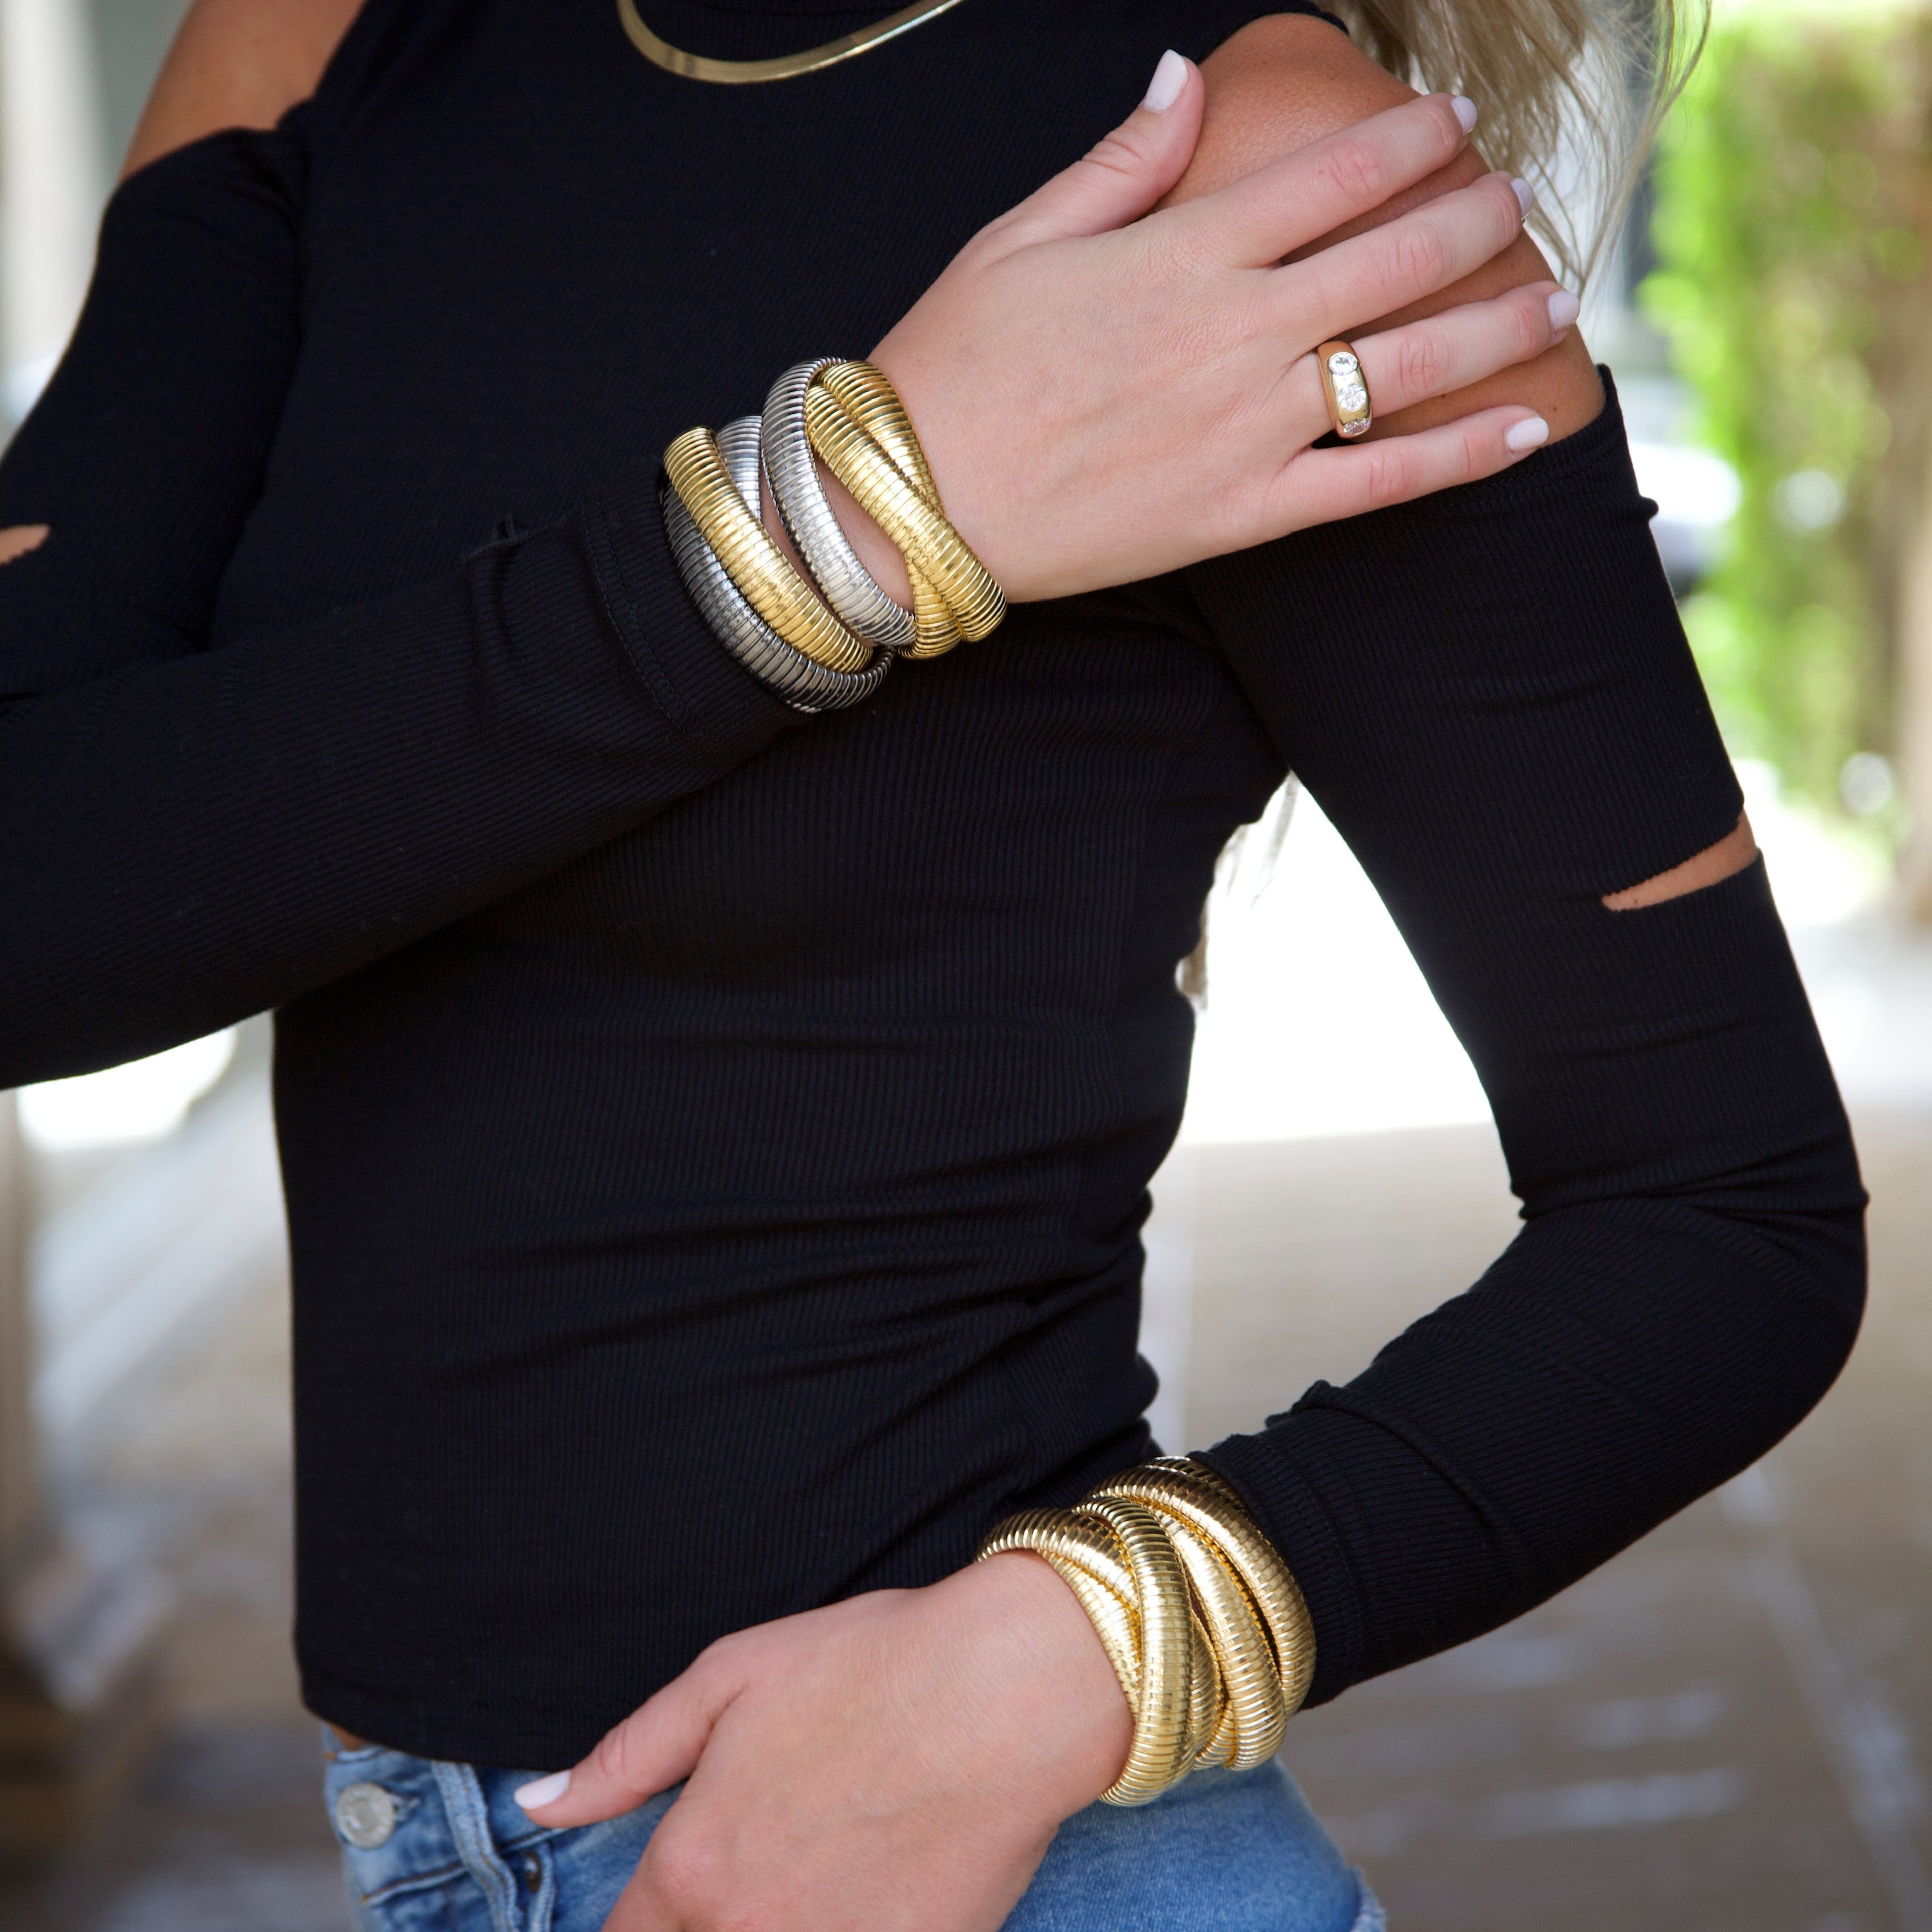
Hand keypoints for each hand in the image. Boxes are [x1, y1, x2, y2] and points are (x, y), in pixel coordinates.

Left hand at [515, 1553, 1130, 1929]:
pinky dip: (840, 1927)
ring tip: (811, 1866)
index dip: (637, 1921)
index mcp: (693, 1869)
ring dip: (773, 1919)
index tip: (671, 1893)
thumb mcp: (728, 1677)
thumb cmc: (872, 1666)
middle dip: (704, 1918)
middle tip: (759, 1856)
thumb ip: (625, 1756)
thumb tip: (542, 1805)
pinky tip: (864, 1883)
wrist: (1008, 1692)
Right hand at [813, 53, 1570, 606]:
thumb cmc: (954, 365)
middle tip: (1509, 198)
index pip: (1330, 176)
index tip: (1450, 124)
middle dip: (1468, 218)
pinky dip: (1458, 457)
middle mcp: (1234, 335)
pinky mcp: (1244, 512)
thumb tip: (1188, 76)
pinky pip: (1375, 485)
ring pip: (1405, 366)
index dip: (1406, 140)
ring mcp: (1248, 430)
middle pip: (1391, 259)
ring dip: (1493, 323)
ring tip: (1551, 296)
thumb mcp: (1020, 236)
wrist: (912, 506)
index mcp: (1183, 253)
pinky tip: (1526, 428)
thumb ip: (1123, 160)